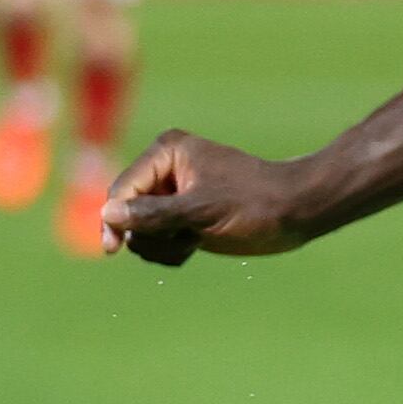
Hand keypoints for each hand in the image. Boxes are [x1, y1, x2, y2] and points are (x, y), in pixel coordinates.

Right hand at [101, 131, 323, 265]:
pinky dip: (173, 250)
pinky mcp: (182, 218)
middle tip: (182, 239)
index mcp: (166, 153)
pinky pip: (157, 242)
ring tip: (194, 240)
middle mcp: (164, 171)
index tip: (112, 249)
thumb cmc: (254, 203)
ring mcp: (172, 195)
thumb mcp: (202, 210)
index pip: (122, 189)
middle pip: (126, 213)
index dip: (113, 219)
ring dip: (163, 246)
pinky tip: (197, 245)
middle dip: (149, 234)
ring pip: (140, 233)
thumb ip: (154, 214)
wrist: (294, 212)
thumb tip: (109, 213)